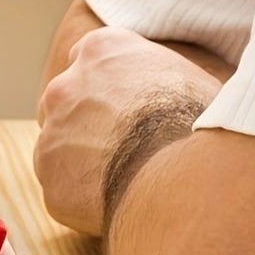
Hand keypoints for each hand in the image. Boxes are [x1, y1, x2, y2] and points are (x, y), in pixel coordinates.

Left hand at [35, 27, 221, 235]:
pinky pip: (64, 190)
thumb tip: (175, 91)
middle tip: (128, 149)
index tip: (126, 107)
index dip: (109, 86)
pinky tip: (120, 204)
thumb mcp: (191, 78)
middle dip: (90, 124)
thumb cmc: (203, 126)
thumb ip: (161, 77)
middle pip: (68, 103)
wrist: (187, 174)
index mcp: (102, 51)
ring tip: (129, 181)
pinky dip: (84, 200)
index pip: (91, 60)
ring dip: (84, 162)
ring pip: (61, 147)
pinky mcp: (51, 178)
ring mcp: (53, 131)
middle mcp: (66, 84)